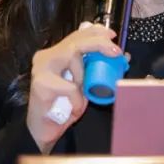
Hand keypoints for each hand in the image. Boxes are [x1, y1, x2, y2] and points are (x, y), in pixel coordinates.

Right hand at [26, 22, 121, 153]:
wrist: (42, 131)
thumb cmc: (63, 108)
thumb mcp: (84, 86)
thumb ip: (96, 70)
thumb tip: (122, 57)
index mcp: (55, 54)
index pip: (76, 35)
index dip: (95, 32)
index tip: (112, 36)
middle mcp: (46, 56)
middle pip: (75, 41)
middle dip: (98, 43)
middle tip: (115, 52)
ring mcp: (41, 69)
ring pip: (72, 57)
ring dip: (84, 76)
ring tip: (82, 93)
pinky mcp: (41, 84)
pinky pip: (70, 87)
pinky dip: (78, 100)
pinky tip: (74, 109)